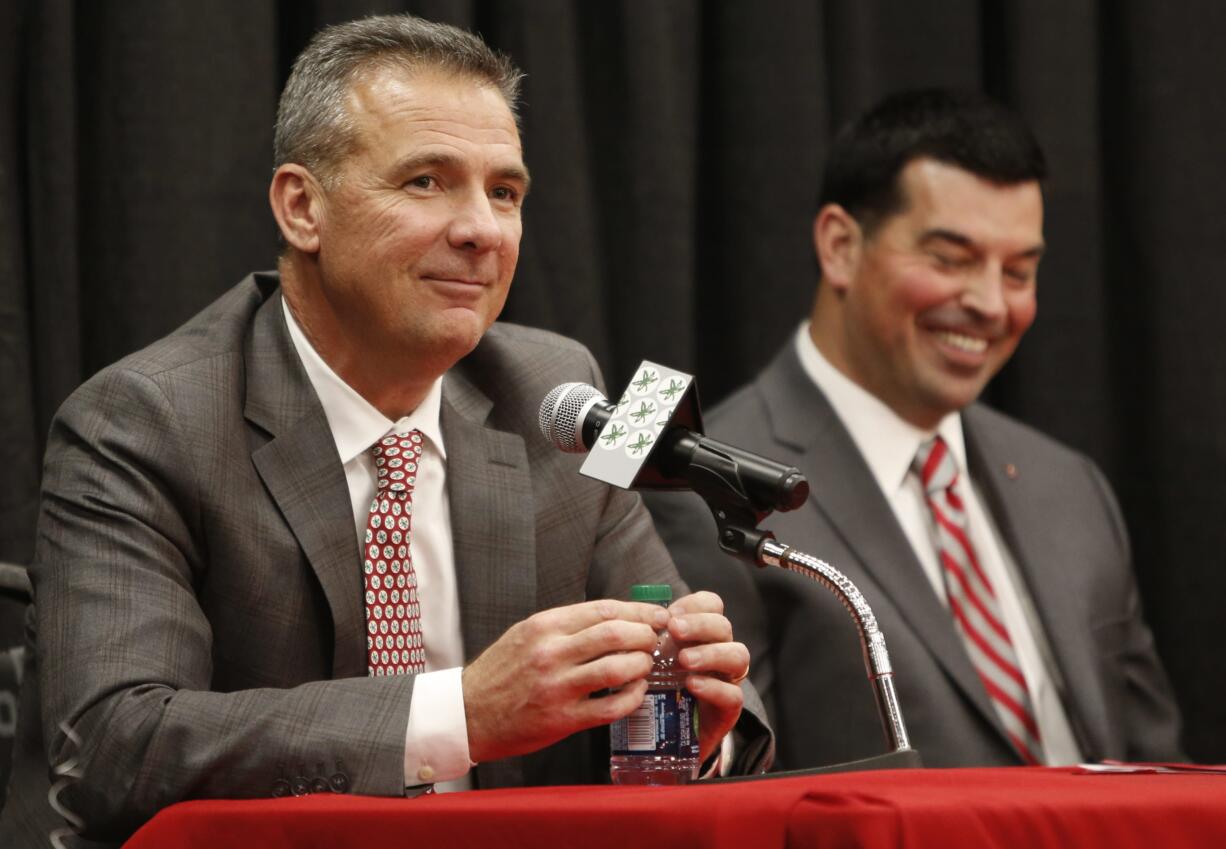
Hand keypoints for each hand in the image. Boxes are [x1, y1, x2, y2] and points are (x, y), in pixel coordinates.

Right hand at [462, 599, 668, 763]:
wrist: (469, 713)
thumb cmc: (502, 672)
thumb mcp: (526, 634)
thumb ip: (566, 625)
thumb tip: (615, 617)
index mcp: (544, 626)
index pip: (604, 610)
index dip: (638, 612)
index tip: (656, 616)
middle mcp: (551, 653)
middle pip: (615, 635)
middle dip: (644, 636)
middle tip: (653, 642)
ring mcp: (557, 687)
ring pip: (617, 668)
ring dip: (641, 666)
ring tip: (644, 666)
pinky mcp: (562, 719)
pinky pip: (610, 707)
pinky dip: (632, 698)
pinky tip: (635, 692)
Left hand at [667, 591, 748, 762]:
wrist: (669, 734)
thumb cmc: (660, 687)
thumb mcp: (653, 659)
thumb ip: (650, 640)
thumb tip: (635, 620)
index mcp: (702, 634)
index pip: (712, 605)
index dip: (695, 605)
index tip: (671, 615)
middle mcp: (720, 651)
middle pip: (724, 627)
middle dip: (700, 624)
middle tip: (675, 630)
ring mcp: (728, 679)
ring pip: (738, 656)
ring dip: (710, 653)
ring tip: (685, 660)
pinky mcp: (729, 709)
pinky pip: (733, 694)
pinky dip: (713, 687)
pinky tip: (692, 685)